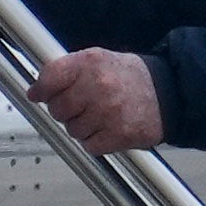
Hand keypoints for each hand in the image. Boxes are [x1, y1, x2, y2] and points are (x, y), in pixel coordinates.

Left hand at [31, 46, 164, 153]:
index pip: (51, 78)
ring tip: (101, 115)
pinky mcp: (118, 135)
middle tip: (83, 104)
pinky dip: (95, 141)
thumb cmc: (130, 77)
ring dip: (82, 127)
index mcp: (91, 63)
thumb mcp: (98, 60)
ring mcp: (108, 112)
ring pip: (72, 130)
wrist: (168, 93)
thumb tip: (37, 90)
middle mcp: (99, 86)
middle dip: (66, 110)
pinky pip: (89, 145)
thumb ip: (67, 70)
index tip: (38, 95)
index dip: (41, 89)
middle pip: (58, 109)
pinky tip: (108, 128)